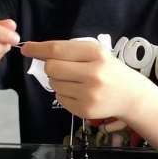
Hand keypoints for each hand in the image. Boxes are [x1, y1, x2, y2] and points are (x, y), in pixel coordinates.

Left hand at [21, 39, 143, 120]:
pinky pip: (60, 99)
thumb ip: (70, 52)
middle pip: (51, 68)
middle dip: (51, 68)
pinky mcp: (85, 110)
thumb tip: (37, 53)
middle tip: (64, 69)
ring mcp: (89, 94)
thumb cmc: (110, 71)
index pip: (57, 50)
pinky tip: (80, 93)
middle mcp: (93, 73)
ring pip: (54, 84)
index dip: (38, 49)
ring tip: (76, 82)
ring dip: (58, 82)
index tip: (26, 49)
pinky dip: (64, 95)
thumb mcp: (96, 54)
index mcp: (95, 54)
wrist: (131, 96)